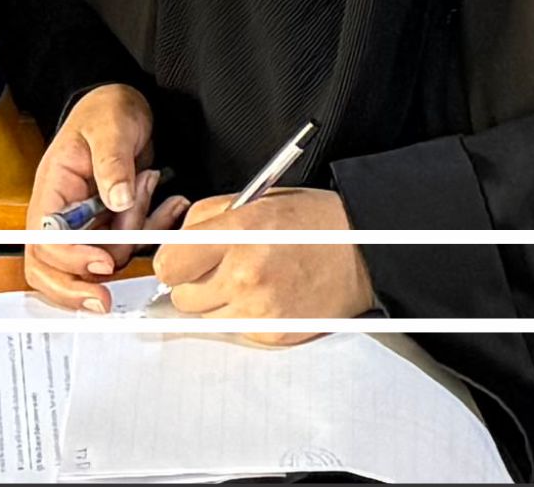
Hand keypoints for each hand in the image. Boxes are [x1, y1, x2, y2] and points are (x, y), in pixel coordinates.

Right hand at [19, 86, 157, 310]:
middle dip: (76, 288)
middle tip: (104, 301)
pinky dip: (153, 231)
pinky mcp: (111, 225)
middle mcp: (64, 214)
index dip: (71, 259)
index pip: (45, 241)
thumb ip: (112, 162)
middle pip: (52, 269)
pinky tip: (172, 204)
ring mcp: (88, 223)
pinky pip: (130, 244)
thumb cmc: (106, 111)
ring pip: (101, 259)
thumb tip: (116, 199)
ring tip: (150, 184)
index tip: (102, 263)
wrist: (126, 106)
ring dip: (134, 233)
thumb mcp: (109, 127)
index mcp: (51, 192)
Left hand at [155, 185, 369, 337]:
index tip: (183, 260)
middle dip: (196, 284)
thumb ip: (208, 218)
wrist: (364, 252)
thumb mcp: (258, 200)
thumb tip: (176, 244)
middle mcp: (245, 273)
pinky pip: (236, 331)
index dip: (174, 262)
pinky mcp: (272, 334)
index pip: (169, 264)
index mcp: (239, 232)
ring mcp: (259, 309)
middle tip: (222, 268)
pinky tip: (271, 295)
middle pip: (182, 298)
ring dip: (219, 303)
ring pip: (207, 318)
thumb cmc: (314, 222)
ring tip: (252, 280)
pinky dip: (245, 318)